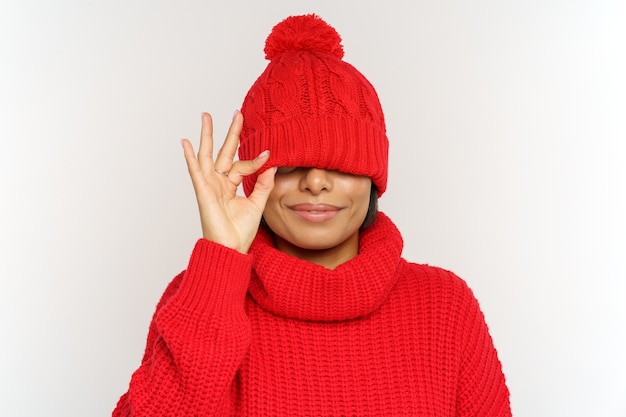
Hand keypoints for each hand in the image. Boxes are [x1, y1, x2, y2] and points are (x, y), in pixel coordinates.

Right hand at [181, 111, 274, 252]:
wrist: (231, 248)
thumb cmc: (240, 231)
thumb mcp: (257, 203)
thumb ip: (263, 184)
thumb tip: (271, 165)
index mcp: (230, 185)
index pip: (242, 165)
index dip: (255, 160)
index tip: (269, 155)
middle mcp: (218, 182)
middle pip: (224, 152)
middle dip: (230, 132)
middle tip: (237, 113)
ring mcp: (209, 185)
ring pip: (208, 155)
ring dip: (207, 135)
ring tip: (206, 116)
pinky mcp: (203, 191)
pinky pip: (196, 171)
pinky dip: (190, 157)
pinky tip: (185, 142)